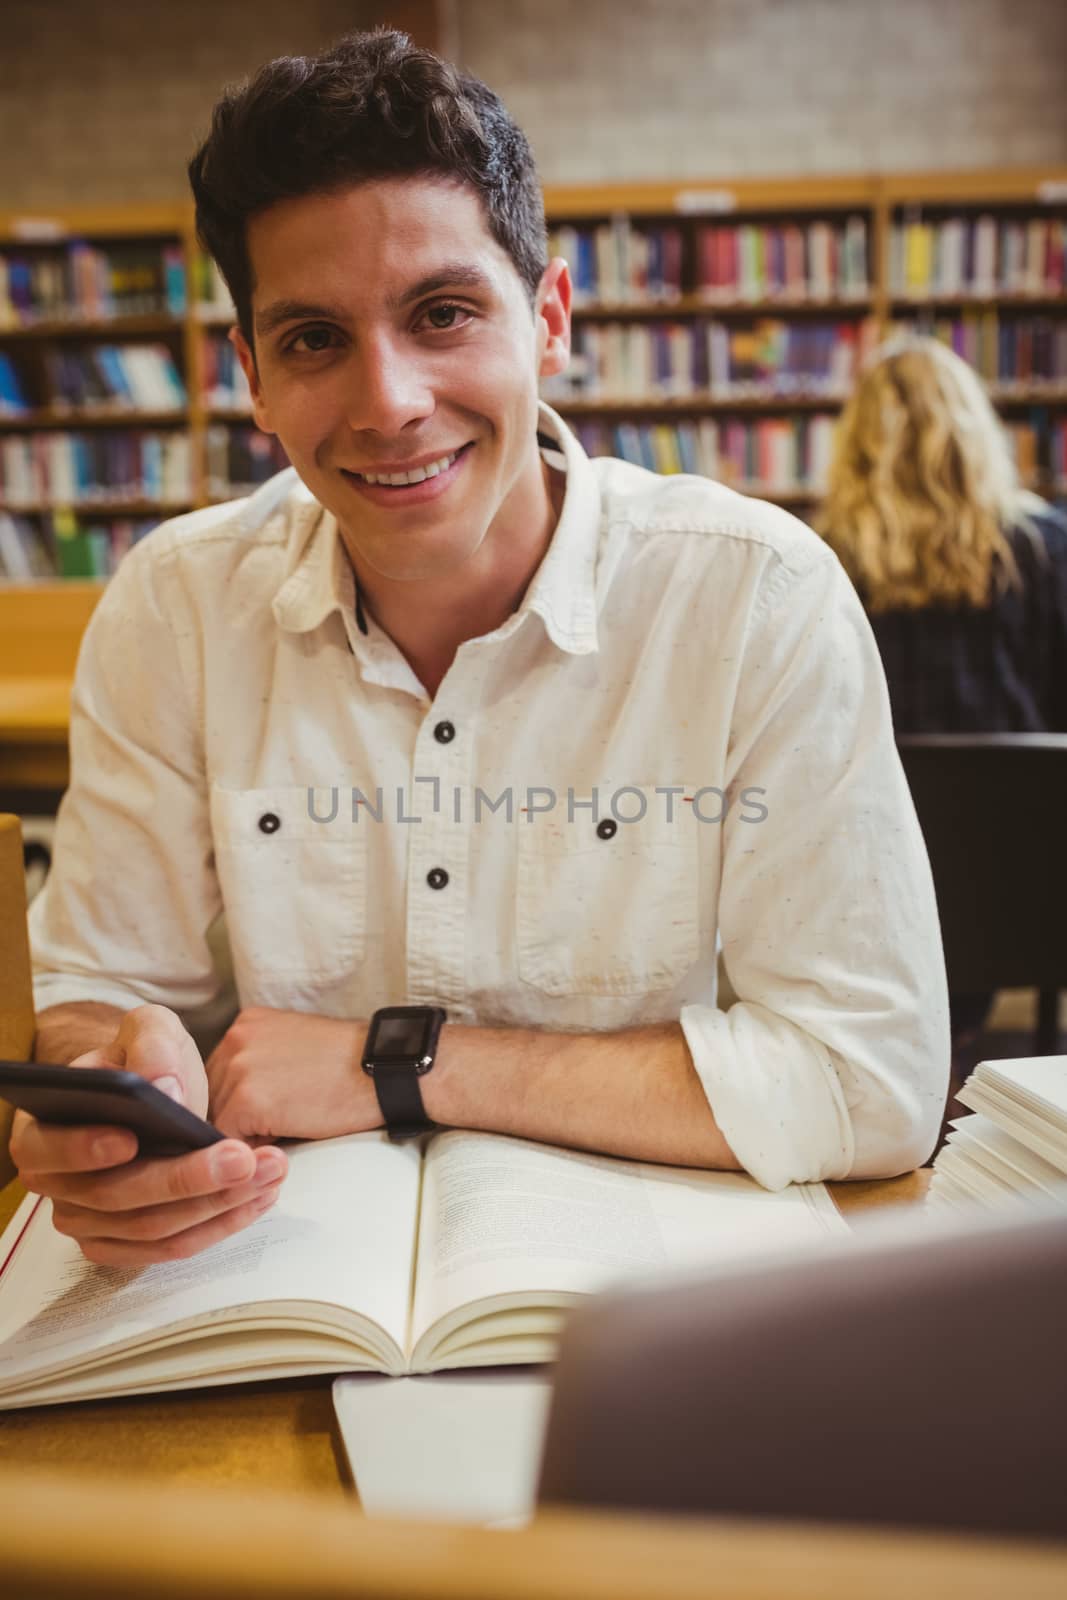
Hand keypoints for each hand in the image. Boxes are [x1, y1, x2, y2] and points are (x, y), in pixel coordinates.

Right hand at [12, 1004, 287, 1265]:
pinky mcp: (126, 1245)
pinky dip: (220, 1225)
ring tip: (269, 1171)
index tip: (132, 1139)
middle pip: (117, 1197)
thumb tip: (161, 1086)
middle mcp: (57, 1185)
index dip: (85, 1148)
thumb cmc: (148, 1060)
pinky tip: (259, 1196)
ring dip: (217, 1204)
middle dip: (186, 1180)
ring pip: (153, 1228)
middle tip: (243, 1158)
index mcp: (41, 1130)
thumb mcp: (150, 1031)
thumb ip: (151, 1045)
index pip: (50, 1150)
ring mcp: (89, 1223)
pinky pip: (173, 1247)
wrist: (160, 1091)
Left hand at [205, 1007, 380, 1141]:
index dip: (236, 1102)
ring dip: (243, 1136)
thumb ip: (261, 1063)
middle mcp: (235, 1039)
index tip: (263, 1114)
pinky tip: (282, 1141)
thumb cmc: (350, 1066)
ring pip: (218, 1121)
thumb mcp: (295, 1047)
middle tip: (274, 1129)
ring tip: (283, 1133)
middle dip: (236, 1120)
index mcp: (246, 1024)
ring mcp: (238, 1067)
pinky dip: (251, 1150)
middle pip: (212, 1097)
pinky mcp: (246, 1100)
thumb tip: (235, 1104)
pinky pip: (229, 1141)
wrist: (384, 1070)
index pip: (218, 1075)